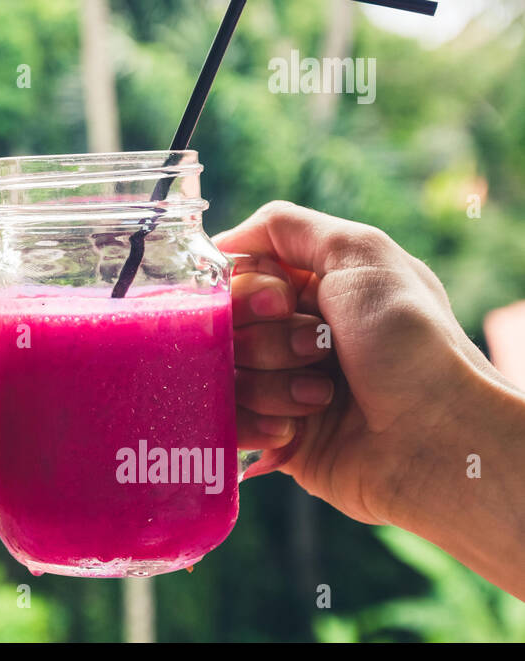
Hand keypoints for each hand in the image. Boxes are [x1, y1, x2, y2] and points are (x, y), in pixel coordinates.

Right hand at [217, 201, 514, 527]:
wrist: (440, 435)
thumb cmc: (411, 341)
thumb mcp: (361, 253)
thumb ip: (286, 226)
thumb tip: (221, 243)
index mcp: (310, 288)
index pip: (234, 278)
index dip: (247, 291)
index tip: (283, 303)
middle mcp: (290, 333)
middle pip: (223, 327)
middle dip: (266, 339)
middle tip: (319, 348)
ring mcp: (279, 385)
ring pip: (223, 375)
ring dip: (271, 384)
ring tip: (322, 396)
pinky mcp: (274, 433)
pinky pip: (226, 422)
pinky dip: (256, 423)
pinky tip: (295, 429)